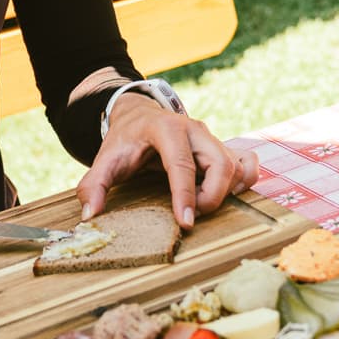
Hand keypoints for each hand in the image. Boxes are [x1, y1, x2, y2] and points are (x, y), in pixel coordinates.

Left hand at [78, 97, 258, 228]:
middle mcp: (195, 130)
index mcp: (167, 129)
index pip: (182, 164)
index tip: (186, 222)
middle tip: (192, 215)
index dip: (185, 195)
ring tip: (201, 205)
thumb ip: (94, 185)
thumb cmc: (125, 141)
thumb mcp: (105, 159)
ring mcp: (212, 138)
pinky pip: (248, 162)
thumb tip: (90, 215)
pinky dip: (243, 181)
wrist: (139, 116)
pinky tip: (226, 194)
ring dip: (224, 192)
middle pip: (220, 164)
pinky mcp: (222, 147)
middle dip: (211, 197)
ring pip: (235, 165)